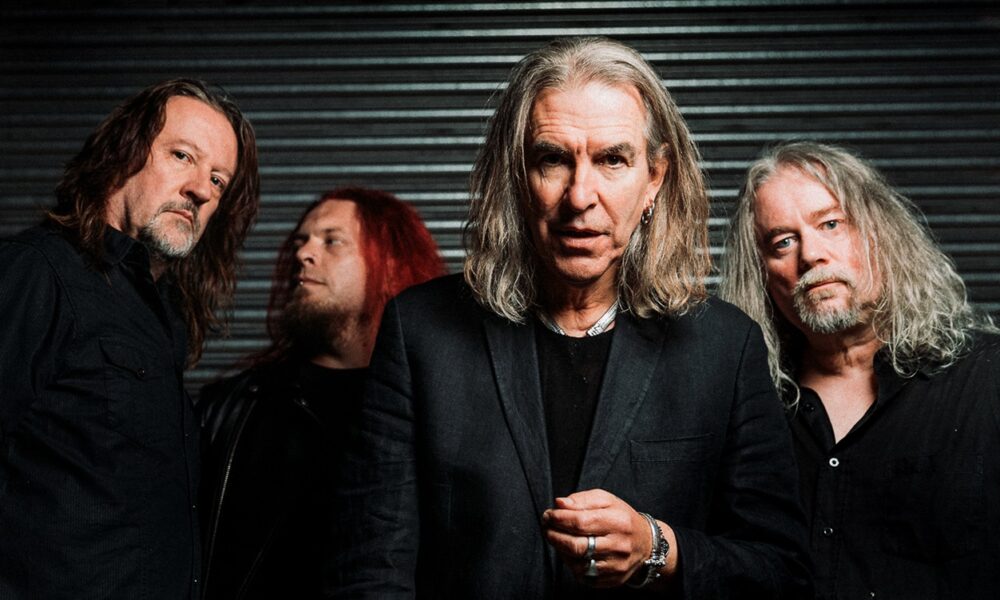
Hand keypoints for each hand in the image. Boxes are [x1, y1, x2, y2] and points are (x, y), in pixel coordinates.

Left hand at [541, 488, 660, 587]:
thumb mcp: (606, 500)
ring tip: (558, 540)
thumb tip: (559, 503)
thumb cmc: (621, 518)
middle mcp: (619, 545)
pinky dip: (572, 565)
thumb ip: (582, 499)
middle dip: (554, 536)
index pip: (580, 522)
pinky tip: (570, 554)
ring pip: (578, 564)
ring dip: (561, 551)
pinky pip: (584, 577)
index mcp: (618, 521)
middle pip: (577, 546)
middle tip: (546, 528)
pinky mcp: (614, 579)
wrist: (646, 543)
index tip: (548, 515)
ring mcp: (617, 565)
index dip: (559, 519)